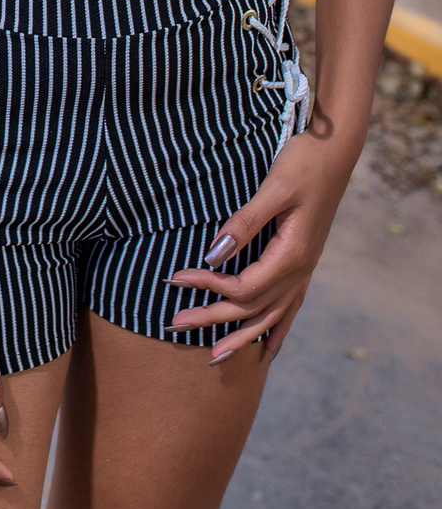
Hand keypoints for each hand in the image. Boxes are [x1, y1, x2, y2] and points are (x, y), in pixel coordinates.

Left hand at [166, 132, 353, 362]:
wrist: (334, 152)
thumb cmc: (303, 164)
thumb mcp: (273, 188)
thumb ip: (244, 223)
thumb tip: (213, 255)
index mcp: (292, 254)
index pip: (243, 286)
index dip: (208, 287)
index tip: (175, 278)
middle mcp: (301, 270)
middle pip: (252, 308)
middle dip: (212, 319)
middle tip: (173, 325)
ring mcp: (305, 270)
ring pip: (271, 316)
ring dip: (241, 336)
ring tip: (214, 356)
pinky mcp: (305, 263)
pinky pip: (290, 307)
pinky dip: (276, 330)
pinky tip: (268, 349)